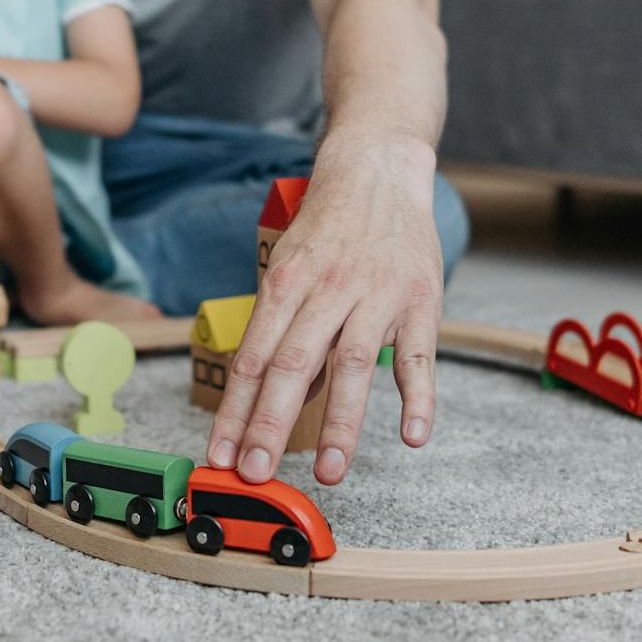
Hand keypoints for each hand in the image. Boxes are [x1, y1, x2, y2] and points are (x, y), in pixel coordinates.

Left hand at [207, 133, 443, 486]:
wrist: (378, 168)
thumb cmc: (328, 227)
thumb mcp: (291, 267)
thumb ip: (285, 332)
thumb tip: (274, 401)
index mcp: (285, 284)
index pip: (253, 358)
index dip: (234, 411)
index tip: (220, 454)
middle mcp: (326, 290)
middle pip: (291, 364)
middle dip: (269, 423)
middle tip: (255, 473)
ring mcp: (375, 296)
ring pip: (352, 365)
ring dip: (339, 424)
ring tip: (328, 471)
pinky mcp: (420, 300)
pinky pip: (418, 356)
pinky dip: (418, 398)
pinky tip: (413, 435)